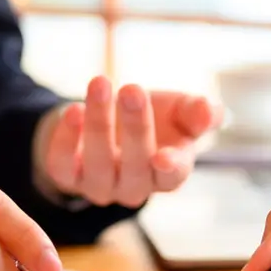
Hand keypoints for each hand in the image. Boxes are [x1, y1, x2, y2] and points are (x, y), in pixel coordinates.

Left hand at [40, 76, 220, 207]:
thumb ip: (199, 112)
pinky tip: (72, 111)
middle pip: (135, 166)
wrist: (111, 118)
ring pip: (98, 164)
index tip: (163, 155)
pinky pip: (63, 167)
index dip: (169, 168)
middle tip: (132, 89)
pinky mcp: (69, 177)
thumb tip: (208, 111)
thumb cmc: (157, 118)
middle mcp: (135, 186)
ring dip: (99, 123)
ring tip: (100, 84)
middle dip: (135, 128)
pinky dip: (65, 141)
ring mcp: (100, 186)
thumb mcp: (181, 110)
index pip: (172, 177)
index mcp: (168, 173)